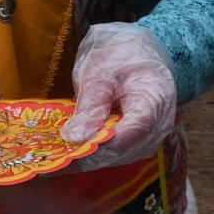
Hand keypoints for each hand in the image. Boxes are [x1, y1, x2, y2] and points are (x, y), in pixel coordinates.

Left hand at [60, 22, 178, 169]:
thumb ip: (90, 105)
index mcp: (155, 99)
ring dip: (89, 160)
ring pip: (120, 157)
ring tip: (56, 161)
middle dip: (87, 157)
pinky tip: (72, 154)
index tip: (68, 153)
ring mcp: (154, 135)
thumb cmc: (119, 55)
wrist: (138, 49)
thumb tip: (75, 138)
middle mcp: (161, 124)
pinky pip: (120, 154)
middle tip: (51, 163)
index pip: (129, 132)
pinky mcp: (143, 141)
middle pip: (123, 150)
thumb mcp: (99, 73)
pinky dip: (96, 154)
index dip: (99, 146)